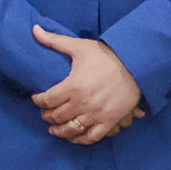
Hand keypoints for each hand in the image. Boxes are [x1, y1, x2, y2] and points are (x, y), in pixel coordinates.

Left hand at [28, 26, 143, 145]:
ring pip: (71, 130)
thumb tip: (34, 29)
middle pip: (56, 116)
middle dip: (47, 116)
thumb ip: (54, 41)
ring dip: (59, 131)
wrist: (136, 65)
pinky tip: (74, 137)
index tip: (36, 99)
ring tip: (54, 129)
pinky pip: (91, 137)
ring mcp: (96, 114)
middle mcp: (83, 103)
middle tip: (45, 114)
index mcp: (73, 86)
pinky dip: (80, 140)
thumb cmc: (106, 55)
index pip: (47, 100)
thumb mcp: (79, 46)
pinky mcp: (109, 121)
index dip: (38, 101)